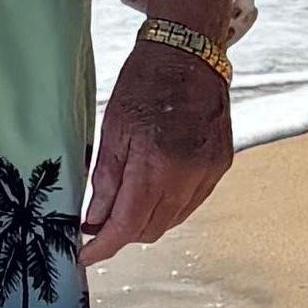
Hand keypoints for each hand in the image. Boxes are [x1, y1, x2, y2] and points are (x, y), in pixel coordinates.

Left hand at [81, 32, 232, 265]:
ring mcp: (208, 172)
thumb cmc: (146, 82)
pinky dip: (168, 206)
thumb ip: (105, 179)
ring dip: (146, 221)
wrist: (189, 53)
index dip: (104, 246)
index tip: (87, 255)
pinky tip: (153, 190)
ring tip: (125, 202)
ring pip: (172, 220)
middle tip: (99, 221)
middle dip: (122, 233)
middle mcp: (187, 174)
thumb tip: (94, 219)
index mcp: (155, 163)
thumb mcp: (113, 128)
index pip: (127, 224)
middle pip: (151, 229)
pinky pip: (191, 203)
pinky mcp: (220, 166)